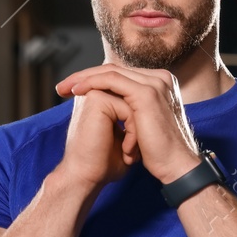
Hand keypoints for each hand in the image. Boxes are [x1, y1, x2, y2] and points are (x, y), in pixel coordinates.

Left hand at [54, 65, 202, 184]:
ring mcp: (155, 83)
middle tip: (61, 87)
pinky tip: (77, 91)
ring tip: (65, 89)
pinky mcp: (147, 93)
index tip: (70, 89)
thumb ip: (129, 110)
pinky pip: (112, 80)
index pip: (120, 74)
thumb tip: (109, 108)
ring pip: (110, 71)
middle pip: (113, 69)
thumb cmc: (157, 152)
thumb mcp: (140, 125)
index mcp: (158, 84)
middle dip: (83, 76)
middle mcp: (159, 79)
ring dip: (83, 78)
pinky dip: (92, 83)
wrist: (175, 167)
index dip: (93, 79)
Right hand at [56, 89, 136, 190]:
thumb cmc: (104, 163)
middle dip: (138, 130)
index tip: (128, 153)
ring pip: (135, 106)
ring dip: (137, 133)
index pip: (133, 103)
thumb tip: (155, 115)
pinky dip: (133, 133)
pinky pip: (130, 110)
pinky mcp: (97, 101)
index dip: (138, 129)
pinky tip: (126, 151)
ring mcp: (95, 95)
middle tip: (129, 155)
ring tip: (129, 153)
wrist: (86, 177)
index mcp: (100, 101)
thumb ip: (135, 121)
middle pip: (136, 103)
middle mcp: (96, 94)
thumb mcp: (125, 138)